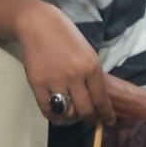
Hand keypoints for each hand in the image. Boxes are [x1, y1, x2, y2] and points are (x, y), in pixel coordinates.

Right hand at [14, 2, 115, 125]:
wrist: (39, 25)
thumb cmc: (67, 37)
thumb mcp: (88, 53)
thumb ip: (93, 75)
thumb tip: (98, 100)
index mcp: (92, 67)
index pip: (101, 99)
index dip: (105, 114)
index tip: (108, 122)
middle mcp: (76, 76)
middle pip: (85, 110)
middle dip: (89, 118)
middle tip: (89, 119)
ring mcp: (56, 80)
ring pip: (67, 112)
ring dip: (71, 118)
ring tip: (72, 116)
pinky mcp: (37, 83)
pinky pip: (47, 109)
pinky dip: (53, 116)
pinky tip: (57, 115)